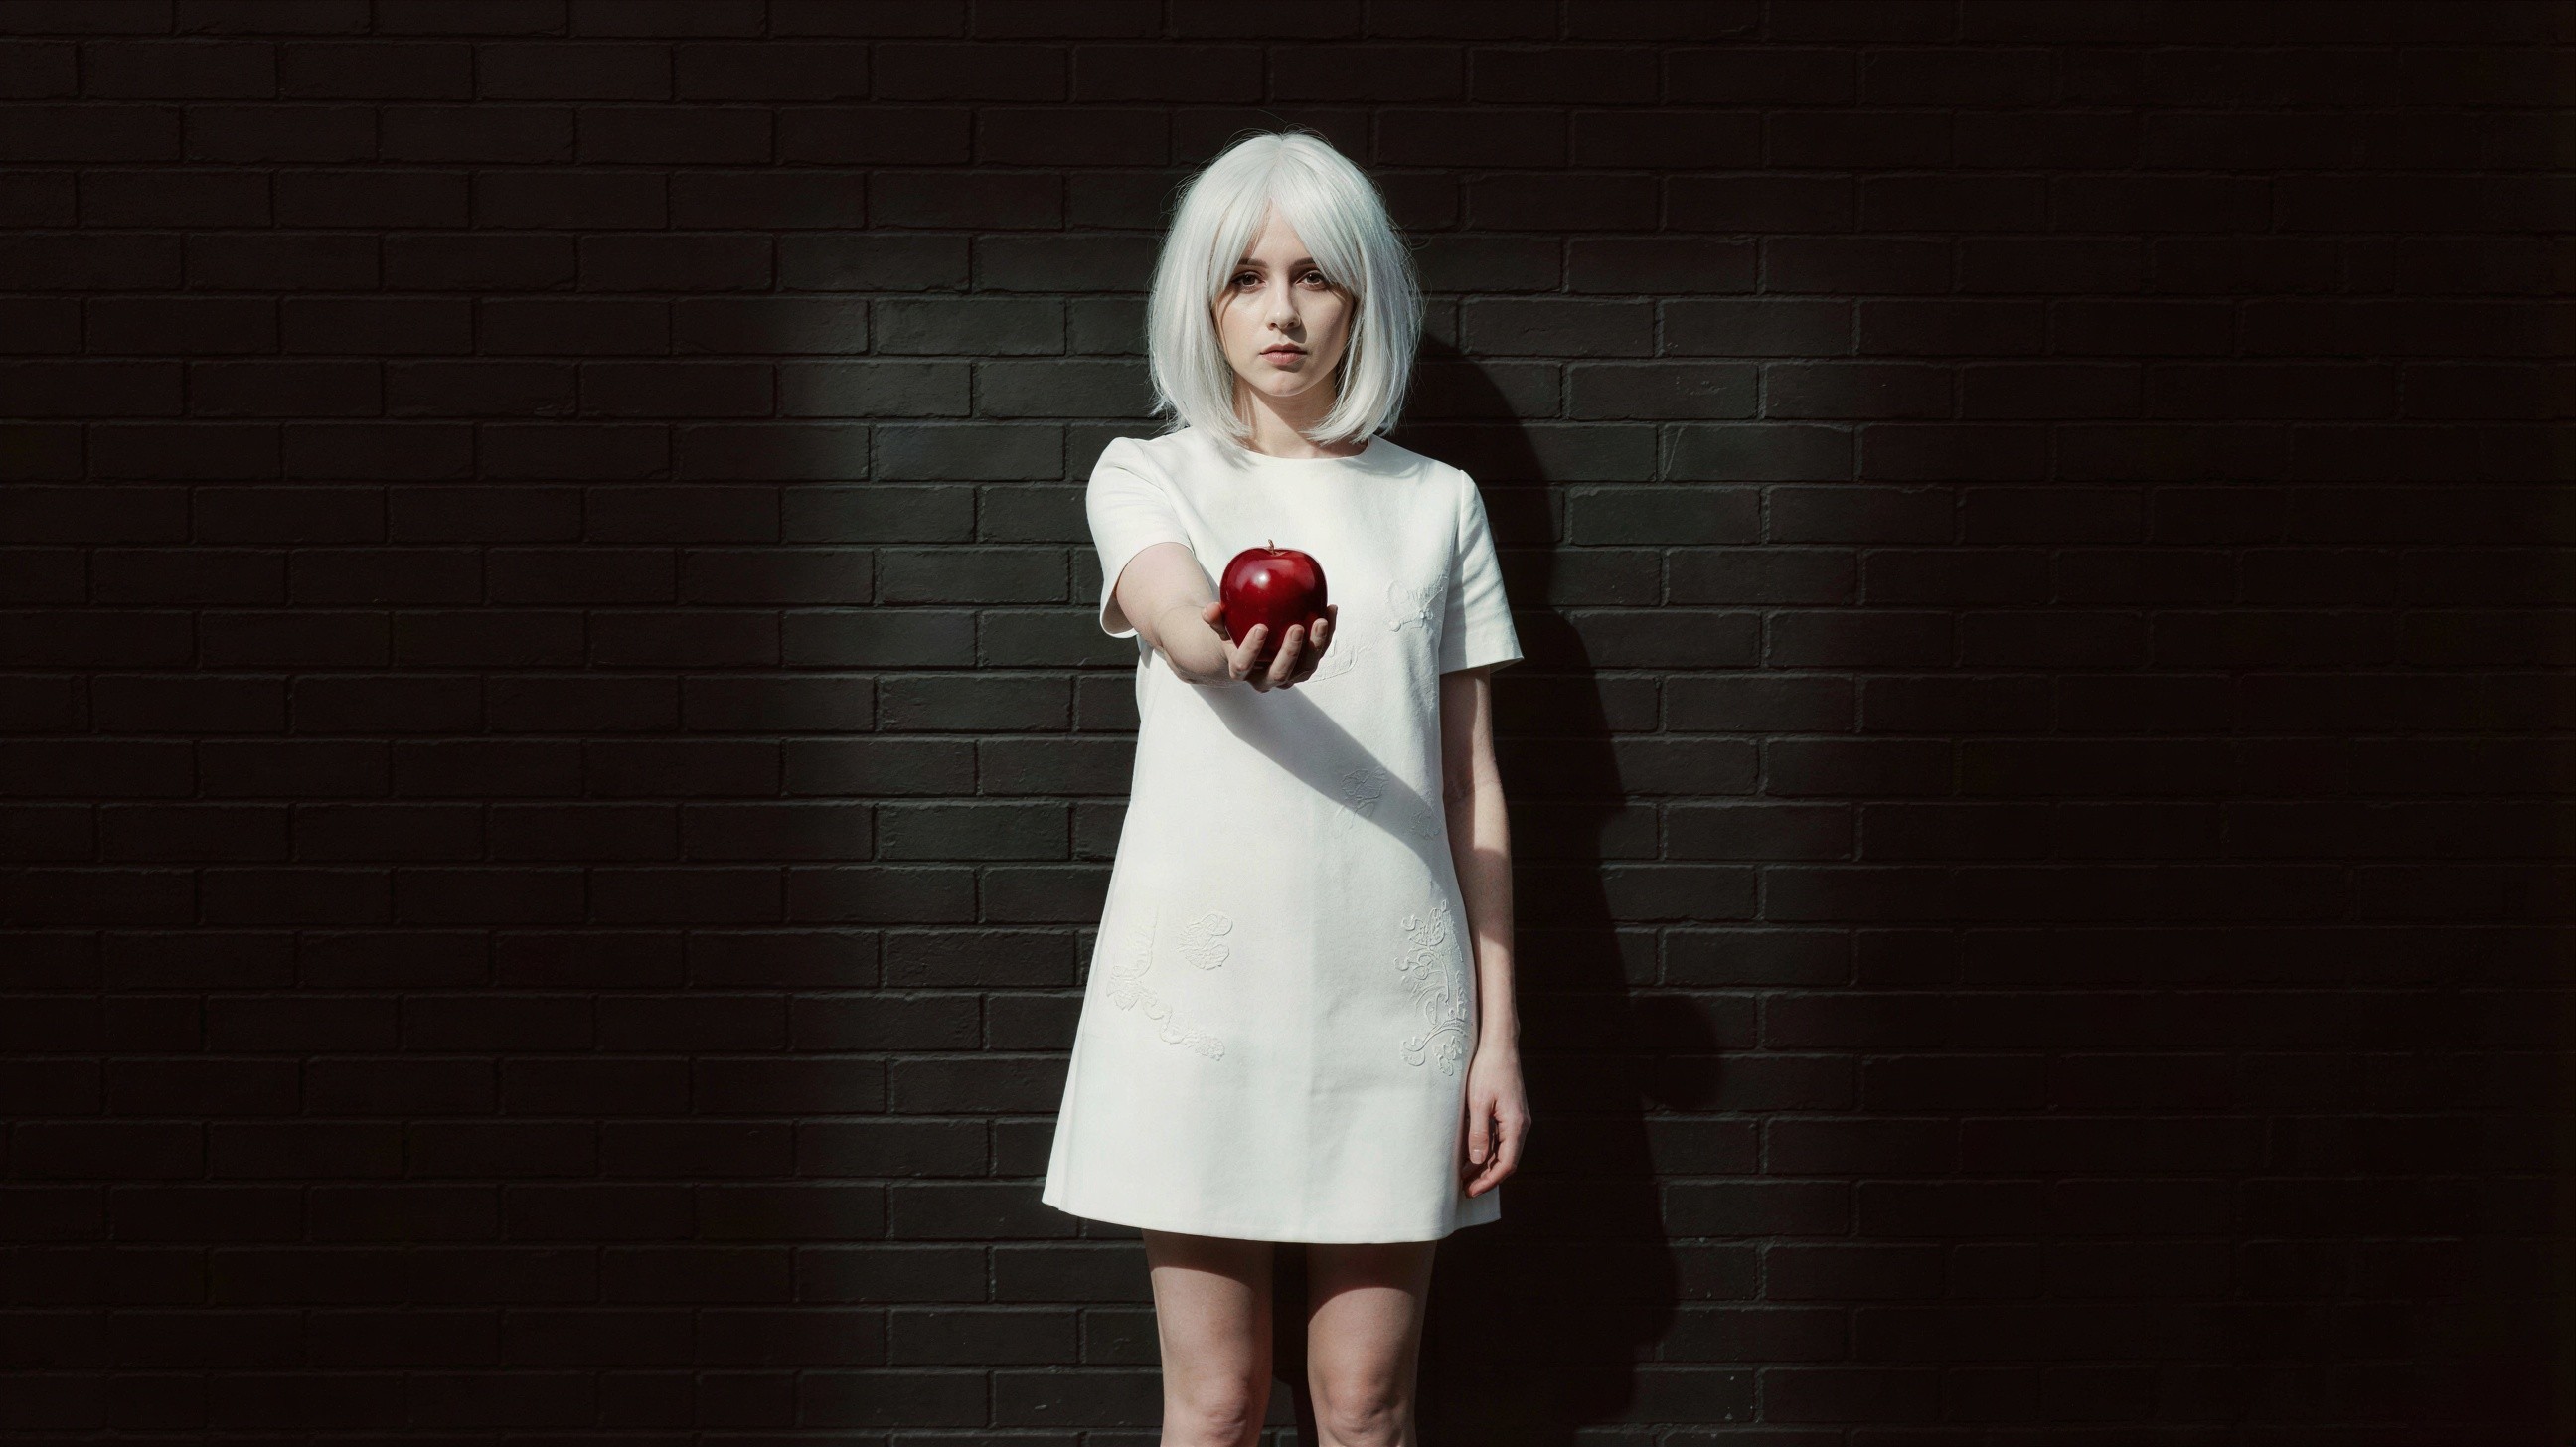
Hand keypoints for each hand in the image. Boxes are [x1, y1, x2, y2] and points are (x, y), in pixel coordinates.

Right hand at [1206, 600, 1336, 691]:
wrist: (1249, 649)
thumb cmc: (1233, 634)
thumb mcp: (1221, 627)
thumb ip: (1215, 619)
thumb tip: (1211, 609)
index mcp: (1241, 669)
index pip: (1243, 665)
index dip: (1252, 649)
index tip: (1260, 627)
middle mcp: (1266, 678)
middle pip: (1279, 673)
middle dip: (1290, 652)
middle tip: (1297, 628)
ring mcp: (1289, 675)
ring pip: (1305, 668)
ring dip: (1315, 646)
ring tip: (1320, 620)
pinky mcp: (1305, 666)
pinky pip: (1319, 653)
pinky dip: (1327, 634)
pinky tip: (1330, 610)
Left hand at [1461, 1040, 1528, 1197]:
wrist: (1499, 1045)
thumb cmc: (1486, 1070)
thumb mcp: (1478, 1102)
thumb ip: (1478, 1133)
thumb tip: (1476, 1160)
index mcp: (1515, 1124)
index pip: (1506, 1164)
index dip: (1488, 1181)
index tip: (1470, 1191)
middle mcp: (1520, 1125)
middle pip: (1506, 1161)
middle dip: (1486, 1177)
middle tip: (1464, 1190)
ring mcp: (1517, 1119)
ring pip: (1504, 1152)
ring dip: (1486, 1166)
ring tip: (1465, 1177)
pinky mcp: (1510, 1113)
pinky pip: (1501, 1140)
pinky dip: (1488, 1151)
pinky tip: (1472, 1156)